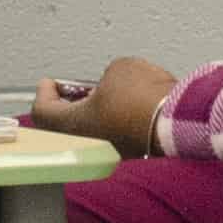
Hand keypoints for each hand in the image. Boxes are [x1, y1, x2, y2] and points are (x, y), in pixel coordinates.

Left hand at [25, 55, 177, 157]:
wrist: (179, 119)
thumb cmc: (144, 98)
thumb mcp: (119, 70)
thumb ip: (107, 77)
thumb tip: (113, 85)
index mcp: (74, 123)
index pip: (43, 111)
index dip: (45, 92)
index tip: (50, 82)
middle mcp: (89, 144)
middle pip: (65, 125)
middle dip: (70, 104)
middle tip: (75, 90)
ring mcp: (111, 152)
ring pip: (91, 133)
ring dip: (94, 113)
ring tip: (106, 94)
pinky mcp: (133, 152)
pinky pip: (114, 136)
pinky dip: (114, 122)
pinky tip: (127, 106)